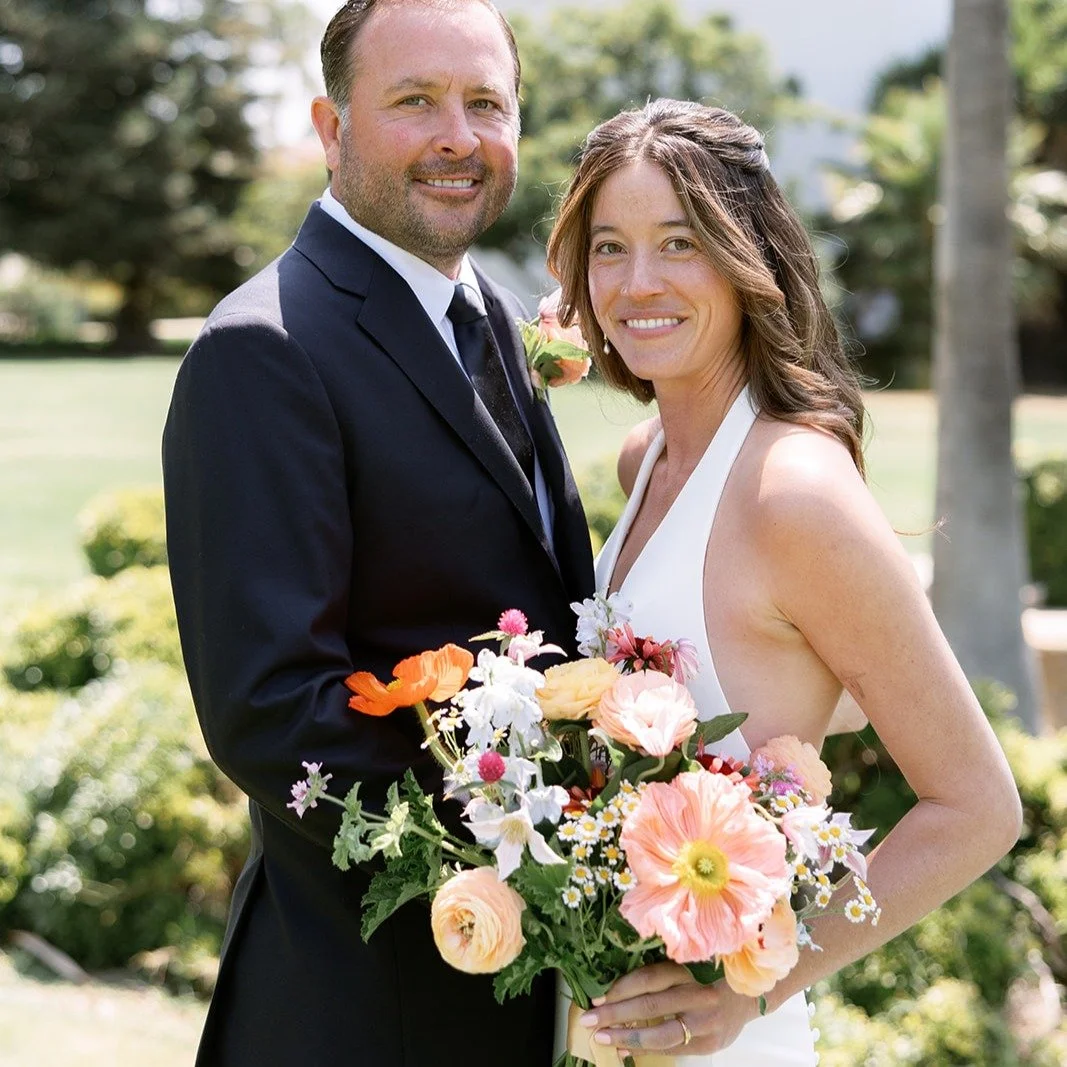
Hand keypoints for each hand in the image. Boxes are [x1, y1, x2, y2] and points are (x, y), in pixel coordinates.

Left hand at [577, 962, 760, 1056]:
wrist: (749, 996)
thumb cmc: (710, 976)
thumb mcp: (689, 964)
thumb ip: (662, 974)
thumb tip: (619, 988)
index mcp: (690, 969)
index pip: (649, 979)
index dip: (621, 988)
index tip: (598, 997)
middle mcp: (697, 994)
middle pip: (650, 1005)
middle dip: (616, 1014)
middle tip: (589, 1020)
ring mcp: (705, 1022)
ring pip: (661, 1033)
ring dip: (628, 1037)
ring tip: (604, 1038)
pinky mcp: (709, 1044)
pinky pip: (673, 1049)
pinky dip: (648, 1050)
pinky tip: (627, 1049)